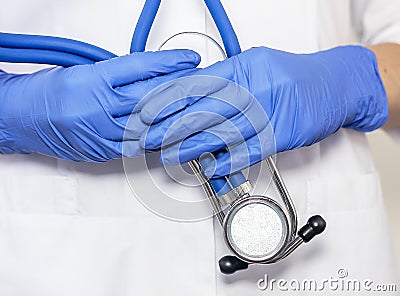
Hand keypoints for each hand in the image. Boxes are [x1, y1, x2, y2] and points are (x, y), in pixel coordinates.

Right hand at [0, 50, 199, 160]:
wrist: (19, 117)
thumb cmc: (48, 92)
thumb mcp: (84, 70)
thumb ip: (118, 75)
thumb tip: (153, 75)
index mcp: (92, 80)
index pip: (141, 68)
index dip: (170, 62)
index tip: (189, 59)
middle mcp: (98, 107)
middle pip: (151, 97)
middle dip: (181, 90)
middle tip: (203, 84)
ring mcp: (101, 133)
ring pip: (149, 125)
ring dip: (175, 117)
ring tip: (196, 108)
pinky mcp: (102, 152)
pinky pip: (138, 146)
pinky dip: (158, 138)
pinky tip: (174, 132)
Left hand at [133, 46, 387, 176]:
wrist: (335, 84)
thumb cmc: (294, 75)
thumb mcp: (256, 64)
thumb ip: (226, 77)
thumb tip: (195, 89)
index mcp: (241, 69)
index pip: (195, 84)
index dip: (167, 100)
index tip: (147, 111)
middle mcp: (251, 90)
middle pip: (202, 109)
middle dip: (170, 125)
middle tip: (147, 137)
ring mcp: (266, 113)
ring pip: (220, 131)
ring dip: (191, 146)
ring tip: (168, 154)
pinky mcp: (281, 135)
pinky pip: (249, 150)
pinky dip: (228, 159)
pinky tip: (210, 167)